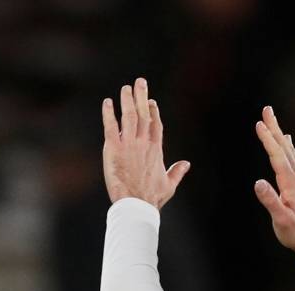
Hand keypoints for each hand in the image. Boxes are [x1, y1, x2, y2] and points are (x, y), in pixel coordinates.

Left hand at [101, 76, 190, 208]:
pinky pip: (110, 126)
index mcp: (156, 149)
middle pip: (144, 113)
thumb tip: (186, 164)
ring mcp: (129, 144)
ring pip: (129, 116)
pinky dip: (108, 113)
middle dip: (142, 96)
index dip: (153, 111)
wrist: (136, 204)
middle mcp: (143, 142)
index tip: (151, 102)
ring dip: (127, 100)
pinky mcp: (114, 148)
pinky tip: (107, 103)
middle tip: (140, 82)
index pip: (155, 124)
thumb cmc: (152, 198)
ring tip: (126, 88)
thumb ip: (177, 172)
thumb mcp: (169, 185)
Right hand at [253, 105, 294, 260]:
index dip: (268, 139)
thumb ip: (271, 201)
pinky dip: (288, 148)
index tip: (259, 124)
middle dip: (274, 128)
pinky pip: (292, 160)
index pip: (277, 156)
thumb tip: (258, 182)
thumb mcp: (281, 219)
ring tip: (273, 122)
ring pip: (288, 152)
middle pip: (284, 148)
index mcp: (290, 184)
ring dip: (280, 135)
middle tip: (266, 111)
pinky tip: (287, 144)